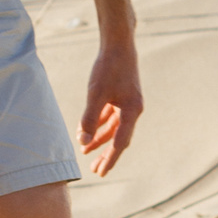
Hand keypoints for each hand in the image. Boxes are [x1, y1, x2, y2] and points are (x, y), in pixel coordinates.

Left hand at [80, 41, 143, 175]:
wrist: (118, 44)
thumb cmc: (108, 68)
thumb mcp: (96, 94)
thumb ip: (90, 118)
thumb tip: (84, 141)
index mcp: (132, 111)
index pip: (120, 142)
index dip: (110, 158)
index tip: (101, 173)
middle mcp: (133, 109)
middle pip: (119, 138)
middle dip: (106, 154)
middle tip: (95, 170)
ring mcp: (128, 103)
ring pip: (114, 128)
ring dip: (100, 139)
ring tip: (85, 151)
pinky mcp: (122, 95)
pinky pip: (111, 116)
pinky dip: (100, 124)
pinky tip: (87, 130)